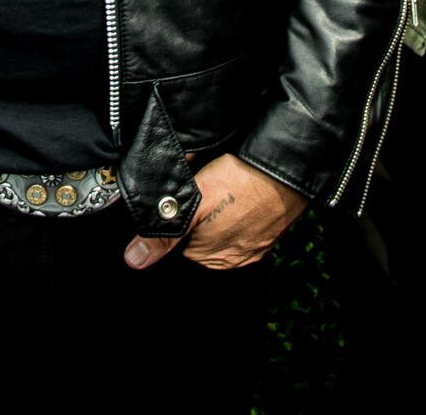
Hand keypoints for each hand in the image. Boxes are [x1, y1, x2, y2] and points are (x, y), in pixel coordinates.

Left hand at [123, 155, 308, 272]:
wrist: (289, 166)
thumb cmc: (243, 184)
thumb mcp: (194, 204)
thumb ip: (165, 233)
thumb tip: (136, 259)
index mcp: (213, 258)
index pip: (178, 243)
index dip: (177, 217)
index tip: (186, 197)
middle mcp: (235, 257)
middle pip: (199, 233)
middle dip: (197, 210)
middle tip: (206, 185)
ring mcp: (256, 243)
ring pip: (221, 223)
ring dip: (218, 204)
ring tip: (224, 183)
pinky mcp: (270, 226)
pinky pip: (244, 216)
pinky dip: (239, 202)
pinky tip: (240, 186)